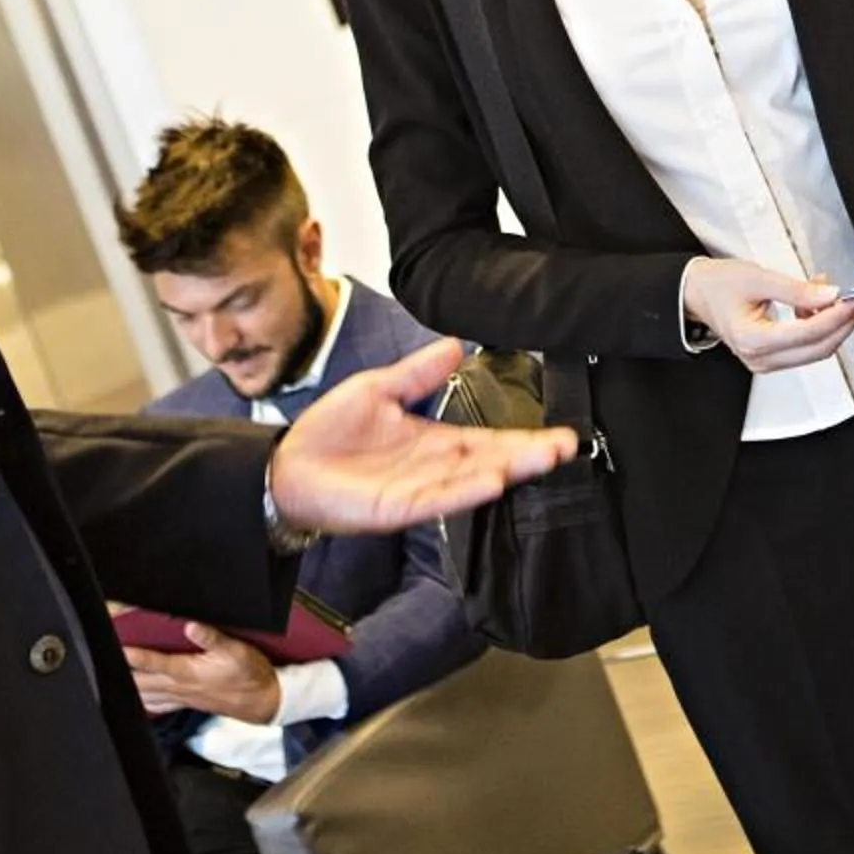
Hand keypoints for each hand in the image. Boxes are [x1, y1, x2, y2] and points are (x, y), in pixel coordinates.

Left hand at [125, 621, 279, 721]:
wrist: (261, 701)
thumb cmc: (249, 673)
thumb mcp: (236, 650)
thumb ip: (212, 638)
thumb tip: (190, 625)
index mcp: (188, 673)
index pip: (154, 664)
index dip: (133, 656)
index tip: (116, 646)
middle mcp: (179, 687)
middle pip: (141, 682)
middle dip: (122, 672)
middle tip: (103, 661)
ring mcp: (181, 697)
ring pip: (145, 696)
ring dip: (128, 688)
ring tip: (110, 679)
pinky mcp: (186, 702)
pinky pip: (157, 705)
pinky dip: (142, 701)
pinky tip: (136, 699)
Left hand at [268, 338, 572, 534]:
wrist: (286, 465)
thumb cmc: (330, 431)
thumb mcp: (379, 388)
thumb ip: (418, 373)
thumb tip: (456, 344)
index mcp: (433, 441)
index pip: (488, 439)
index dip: (524, 437)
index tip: (562, 433)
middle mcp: (432, 469)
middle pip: (490, 461)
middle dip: (528, 455)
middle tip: (567, 447)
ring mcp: (416, 491)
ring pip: (470, 481)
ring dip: (507, 471)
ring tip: (543, 459)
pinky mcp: (394, 508)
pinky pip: (435, 500)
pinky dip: (465, 491)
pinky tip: (492, 481)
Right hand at [681, 257, 853, 372]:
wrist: (698, 293)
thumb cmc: (720, 284)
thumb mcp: (758, 278)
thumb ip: (796, 290)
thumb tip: (831, 295)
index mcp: (753, 340)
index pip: (809, 333)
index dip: (838, 315)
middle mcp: (760, 359)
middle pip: (819, 348)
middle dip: (844, 323)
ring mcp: (766, 363)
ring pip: (816, 350)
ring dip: (832, 325)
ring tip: (833, 295)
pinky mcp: (772, 359)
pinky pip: (806, 348)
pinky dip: (819, 327)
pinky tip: (815, 304)